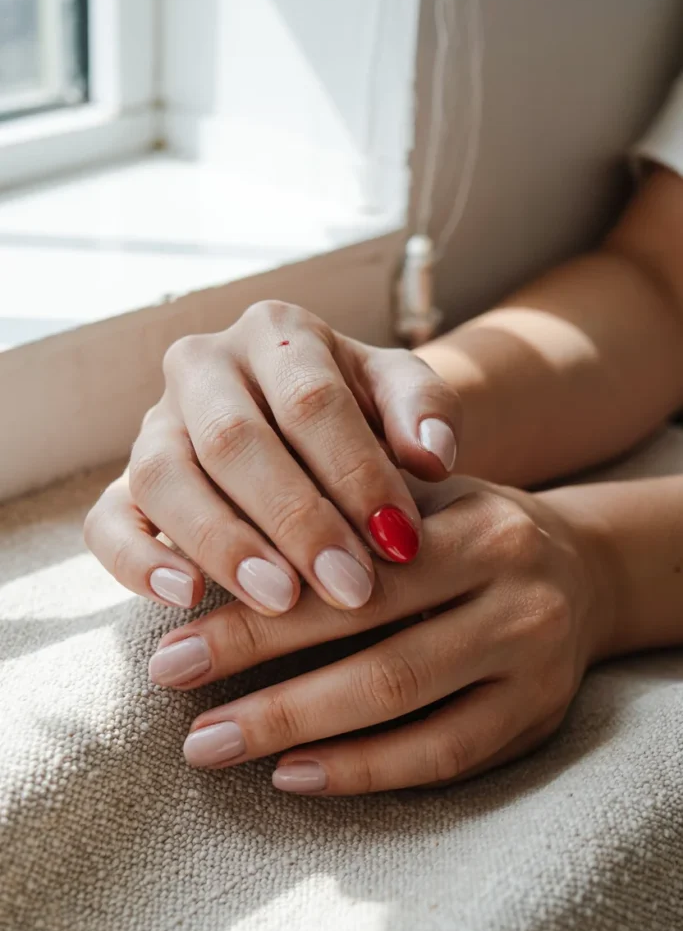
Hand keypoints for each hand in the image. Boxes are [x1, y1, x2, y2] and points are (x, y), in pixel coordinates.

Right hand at [84, 301, 459, 615]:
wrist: (311, 424)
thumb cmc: (364, 412)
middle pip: (233, 438)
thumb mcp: (403, 396)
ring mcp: (155, 424)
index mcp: (275, 332)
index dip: (355, 472)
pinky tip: (185, 597)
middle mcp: (203, 366)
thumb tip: (433, 457)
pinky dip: (136, 561)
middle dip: (295, 520)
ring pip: (164, 476)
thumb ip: (426, 411)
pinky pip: (106, 520)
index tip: (400, 543)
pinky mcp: (124, 483)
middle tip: (350, 588)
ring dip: (222, 543)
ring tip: (279, 599)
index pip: (310, 399)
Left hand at [149, 478, 613, 794]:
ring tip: (210, 745)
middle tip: (171, 690)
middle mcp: (516, 597)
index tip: (175, 640)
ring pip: (406, 710)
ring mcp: (532, 667)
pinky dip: (363, 771)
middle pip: (376, 648)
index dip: (261, 612)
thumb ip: (345, 510)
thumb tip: (216, 552)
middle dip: (264, 677)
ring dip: (299, 733)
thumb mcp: (426, 495)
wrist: (584, 570)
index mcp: (481, 528)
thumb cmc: (470, 528)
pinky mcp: (535, 721)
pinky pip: (442, 757)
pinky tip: (294, 776)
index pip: (355, 576)